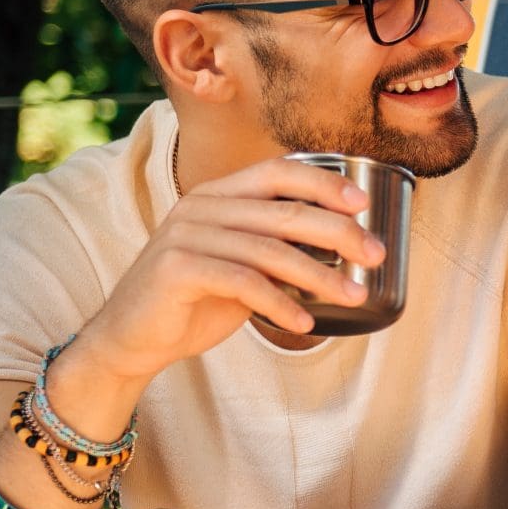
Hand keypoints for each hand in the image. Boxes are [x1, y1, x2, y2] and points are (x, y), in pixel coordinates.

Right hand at [66, 157, 385, 405]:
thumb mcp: (242, 266)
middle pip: (284, 211)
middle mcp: (201, 206)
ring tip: (354, 296)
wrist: (132, 337)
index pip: (278, 171)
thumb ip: (276, 247)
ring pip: (269, 250)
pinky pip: (243, 282)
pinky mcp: (176, 268)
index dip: (324, 183)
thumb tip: (344, 246)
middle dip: (339, 233)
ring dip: (320, 277)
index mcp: (218, 194)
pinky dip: (280, 303)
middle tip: (375, 255)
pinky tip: (305, 323)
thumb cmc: (196, 300)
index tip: (363, 203)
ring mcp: (185, 235)